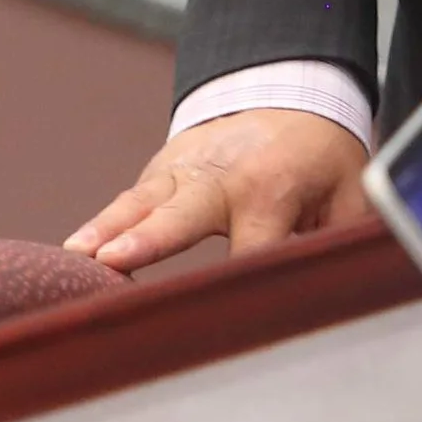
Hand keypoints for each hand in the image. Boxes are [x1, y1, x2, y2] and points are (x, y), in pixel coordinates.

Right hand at [64, 110, 370, 272]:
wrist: (287, 96)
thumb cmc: (321, 156)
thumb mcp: (350, 191)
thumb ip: (347, 238)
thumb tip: (349, 284)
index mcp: (272, 191)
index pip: (251, 252)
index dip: (236, 292)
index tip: (221, 325)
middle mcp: (221, 178)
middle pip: (182, 215)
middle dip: (150, 239)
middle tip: (116, 258)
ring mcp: (184, 170)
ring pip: (141, 202)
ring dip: (108, 228)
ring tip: (76, 255)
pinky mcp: (160, 172)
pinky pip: (128, 200)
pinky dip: (100, 226)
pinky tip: (70, 255)